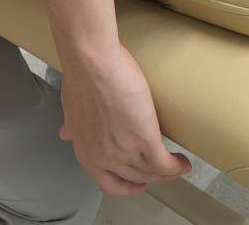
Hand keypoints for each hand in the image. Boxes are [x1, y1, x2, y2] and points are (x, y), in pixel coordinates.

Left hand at [57, 44, 191, 195]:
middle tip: (158, 169)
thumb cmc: (81, 77)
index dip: (125, 185)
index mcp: (87, 152)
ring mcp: (125, 151)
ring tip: (176, 165)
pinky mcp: (145, 139)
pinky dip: (176, 166)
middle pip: (134, 178)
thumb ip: (73, 126)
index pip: (108, 183)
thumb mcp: (71, 109)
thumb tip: (66, 133)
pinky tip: (183, 163)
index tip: (134, 182)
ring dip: (166, 172)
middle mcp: (105, 158)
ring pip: (151, 172)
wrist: (92, 63)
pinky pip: (165, 163)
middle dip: (148, 176)